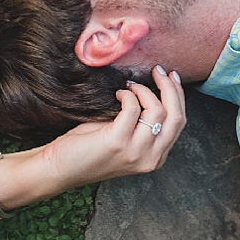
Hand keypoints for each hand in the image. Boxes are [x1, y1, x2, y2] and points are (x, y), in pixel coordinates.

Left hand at [0, 67, 187, 218]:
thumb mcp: (124, 138)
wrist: (59, 168)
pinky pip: (133, 108)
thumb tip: (152, 90)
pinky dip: (128, 95)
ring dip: (144, 90)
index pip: (179, 124)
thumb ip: (141, 123)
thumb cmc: (88, 150)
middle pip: (176, 117)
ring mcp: (136, 152)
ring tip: (129, 86)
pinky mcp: (118, 142)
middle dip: (170, 88)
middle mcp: (151, 158)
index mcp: (156, 157)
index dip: (178, 97)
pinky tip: (118, 94)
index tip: (171, 78)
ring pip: (158, 111)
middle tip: (159, 71)